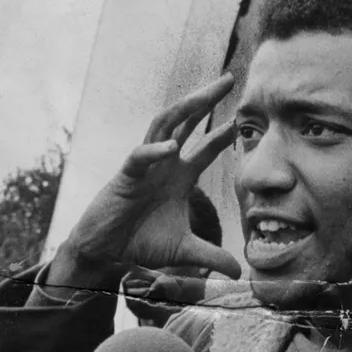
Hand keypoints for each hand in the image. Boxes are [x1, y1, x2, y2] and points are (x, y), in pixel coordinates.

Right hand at [49, 76, 241, 289]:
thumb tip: (239, 273)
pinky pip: (139, 157)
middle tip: (230, 79)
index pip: (206, 147)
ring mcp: (145, 166)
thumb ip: (212, 256)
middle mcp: (164, 163)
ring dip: (184, 109)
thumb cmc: (141, 242)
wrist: (106, 250)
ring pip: (164, 126)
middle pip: (187, 122)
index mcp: (179, 176)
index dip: (224, 133)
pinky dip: (154, 151)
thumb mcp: (185, 251)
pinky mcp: (125, 177)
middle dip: (207, 99)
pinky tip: (170, 148)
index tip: (245, 119)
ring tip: (205, 95)